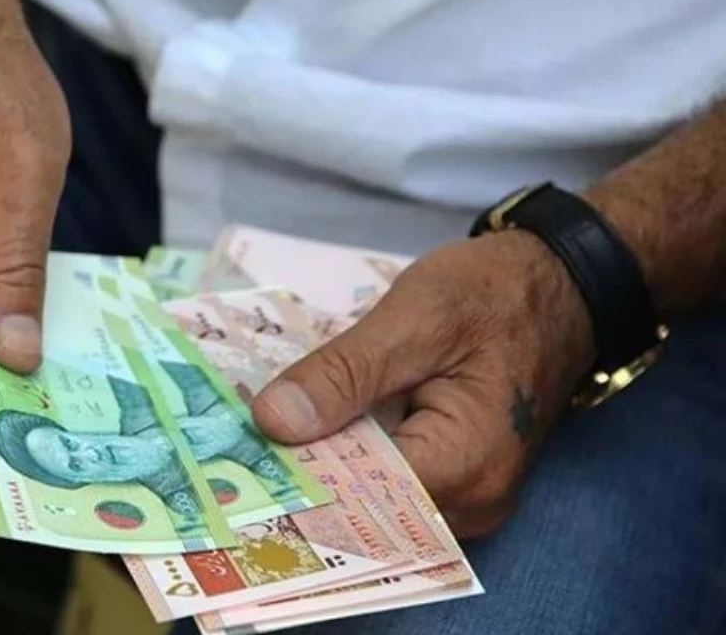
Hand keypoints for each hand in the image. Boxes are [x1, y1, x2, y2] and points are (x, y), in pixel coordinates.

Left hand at [252, 231, 595, 538]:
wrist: (559, 286)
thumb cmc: (494, 295)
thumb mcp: (412, 318)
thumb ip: (344, 373)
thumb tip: (273, 422)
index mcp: (463, 467)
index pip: (358, 498)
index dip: (295, 478)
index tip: (237, 455)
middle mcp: (470, 503)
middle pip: (362, 508)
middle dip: (301, 475)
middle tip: (234, 440)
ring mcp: (465, 498)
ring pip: (370, 498)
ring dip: (320, 465)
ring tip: (262, 429)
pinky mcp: (453, 480)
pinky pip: (389, 482)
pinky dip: (349, 456)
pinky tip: (307, 426)